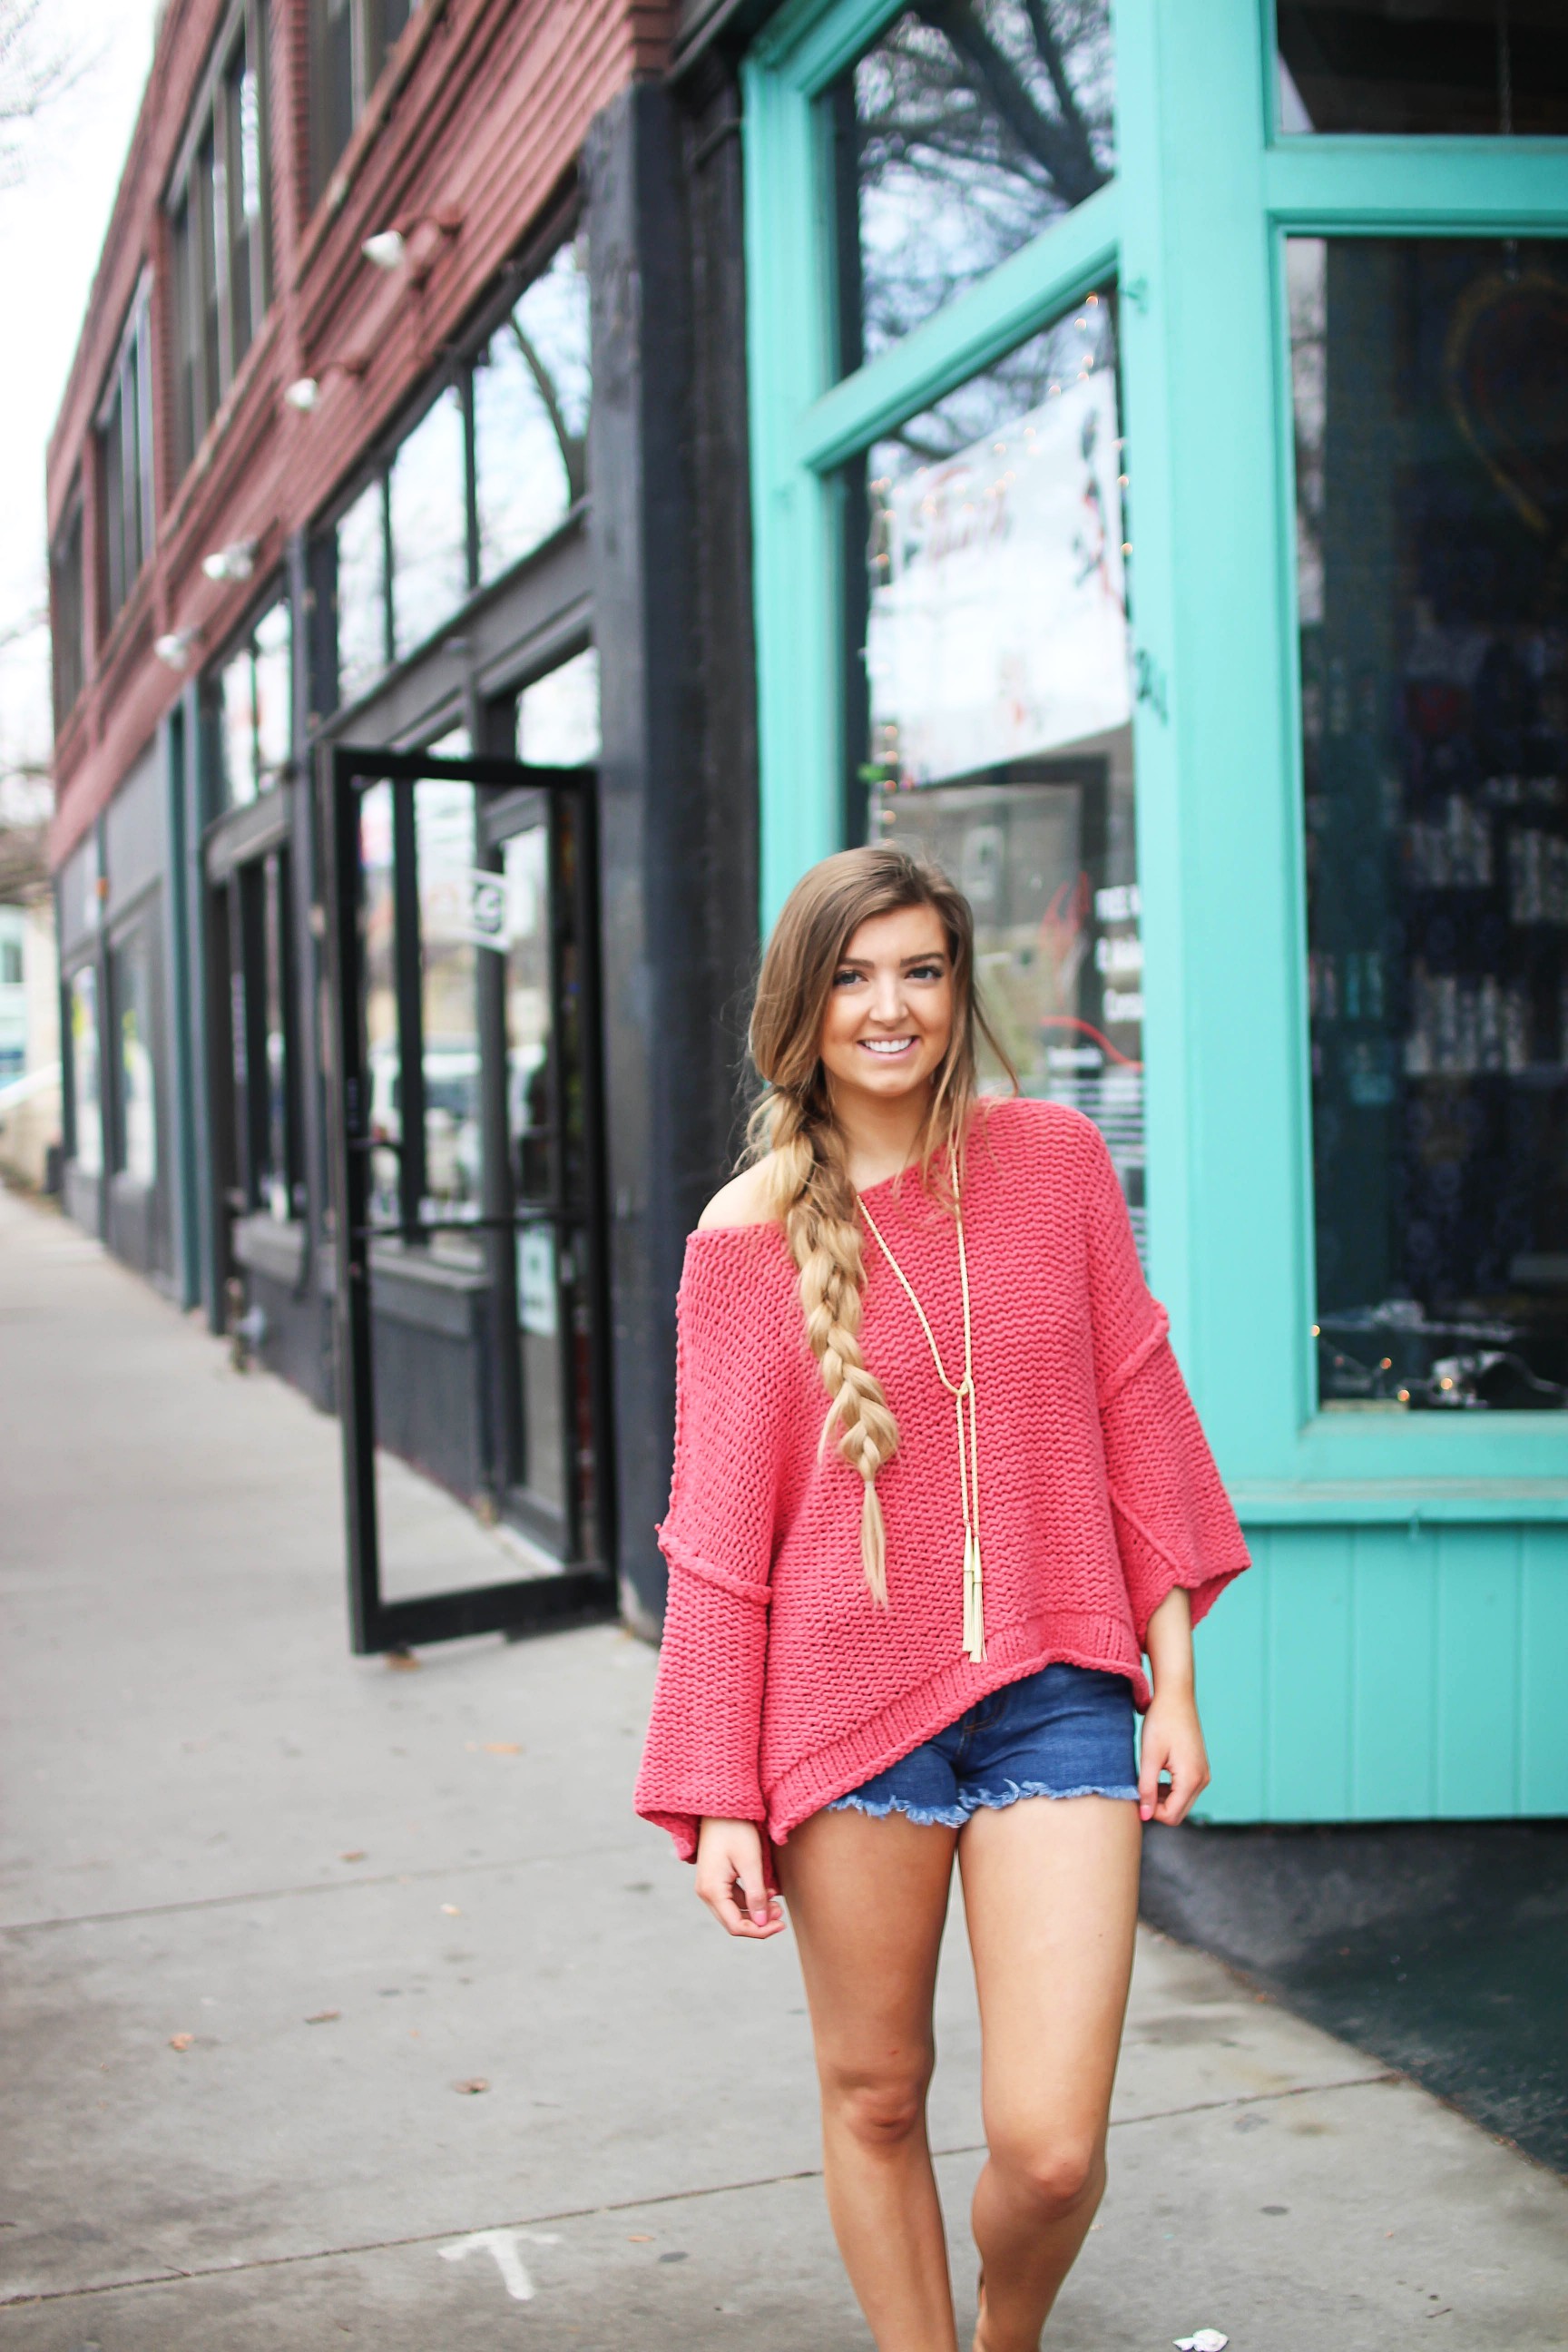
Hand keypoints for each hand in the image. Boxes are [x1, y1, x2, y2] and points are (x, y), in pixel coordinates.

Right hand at [694, 1818, 786, 1938]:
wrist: (721, 1807)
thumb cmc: (736, 1830)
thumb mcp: (750, 1863)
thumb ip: (756, 1895)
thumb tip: (762, 1923)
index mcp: (712, 1890)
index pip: (736, 1925)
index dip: (760, 1930)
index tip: (781, 1924)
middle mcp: (706, 1892)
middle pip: (733, 1921)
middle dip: (759, 1922)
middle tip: (781, 1914)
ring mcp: (709, 1885)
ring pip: (733, 1911)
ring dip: (756, 1911)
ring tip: (777, 1903)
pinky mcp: (715, 1878)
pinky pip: (732, 1898)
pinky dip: (749, 1899)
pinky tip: (767, 1891)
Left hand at [1137, 1689, 1209, 1825]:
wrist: (1176, 1697)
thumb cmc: (1161, 1722)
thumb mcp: (1150, 1757)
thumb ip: (1147, 1788)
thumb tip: (1145, 1815)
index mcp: (1191, 1779)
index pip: (1171, 1816)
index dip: (1151, 1811)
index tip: (1136, 1794)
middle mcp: (1202, 1780)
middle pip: (1178, 1813)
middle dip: (1157, 1806)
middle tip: (1140, 1786)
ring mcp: (1203, 1774)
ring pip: (1182, 1803)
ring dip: (1163, 1798)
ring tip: (1147, 1778)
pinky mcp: (1200, 1768)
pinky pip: (1185, 1791)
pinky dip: (1170, 1790)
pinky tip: (1157, 1773)